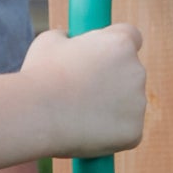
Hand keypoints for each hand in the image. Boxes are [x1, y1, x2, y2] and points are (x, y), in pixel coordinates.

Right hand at [22, 23, 147, 158]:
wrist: (35, 116)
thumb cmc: (38, 76)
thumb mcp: (49, 42)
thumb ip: (68, 37)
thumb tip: (67, 39)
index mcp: (121, 42)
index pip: (131, 38)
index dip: (114, 50)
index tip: (100, 60)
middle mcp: (137, 70)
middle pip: (129, 75)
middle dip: (110, 83)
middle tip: (80, 96)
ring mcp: (138, 103)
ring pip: (127, 106)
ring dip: (108, 110)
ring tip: (75, 117)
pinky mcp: (134, 132)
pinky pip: (124, 133)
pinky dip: (108, 136)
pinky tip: (84, 134)